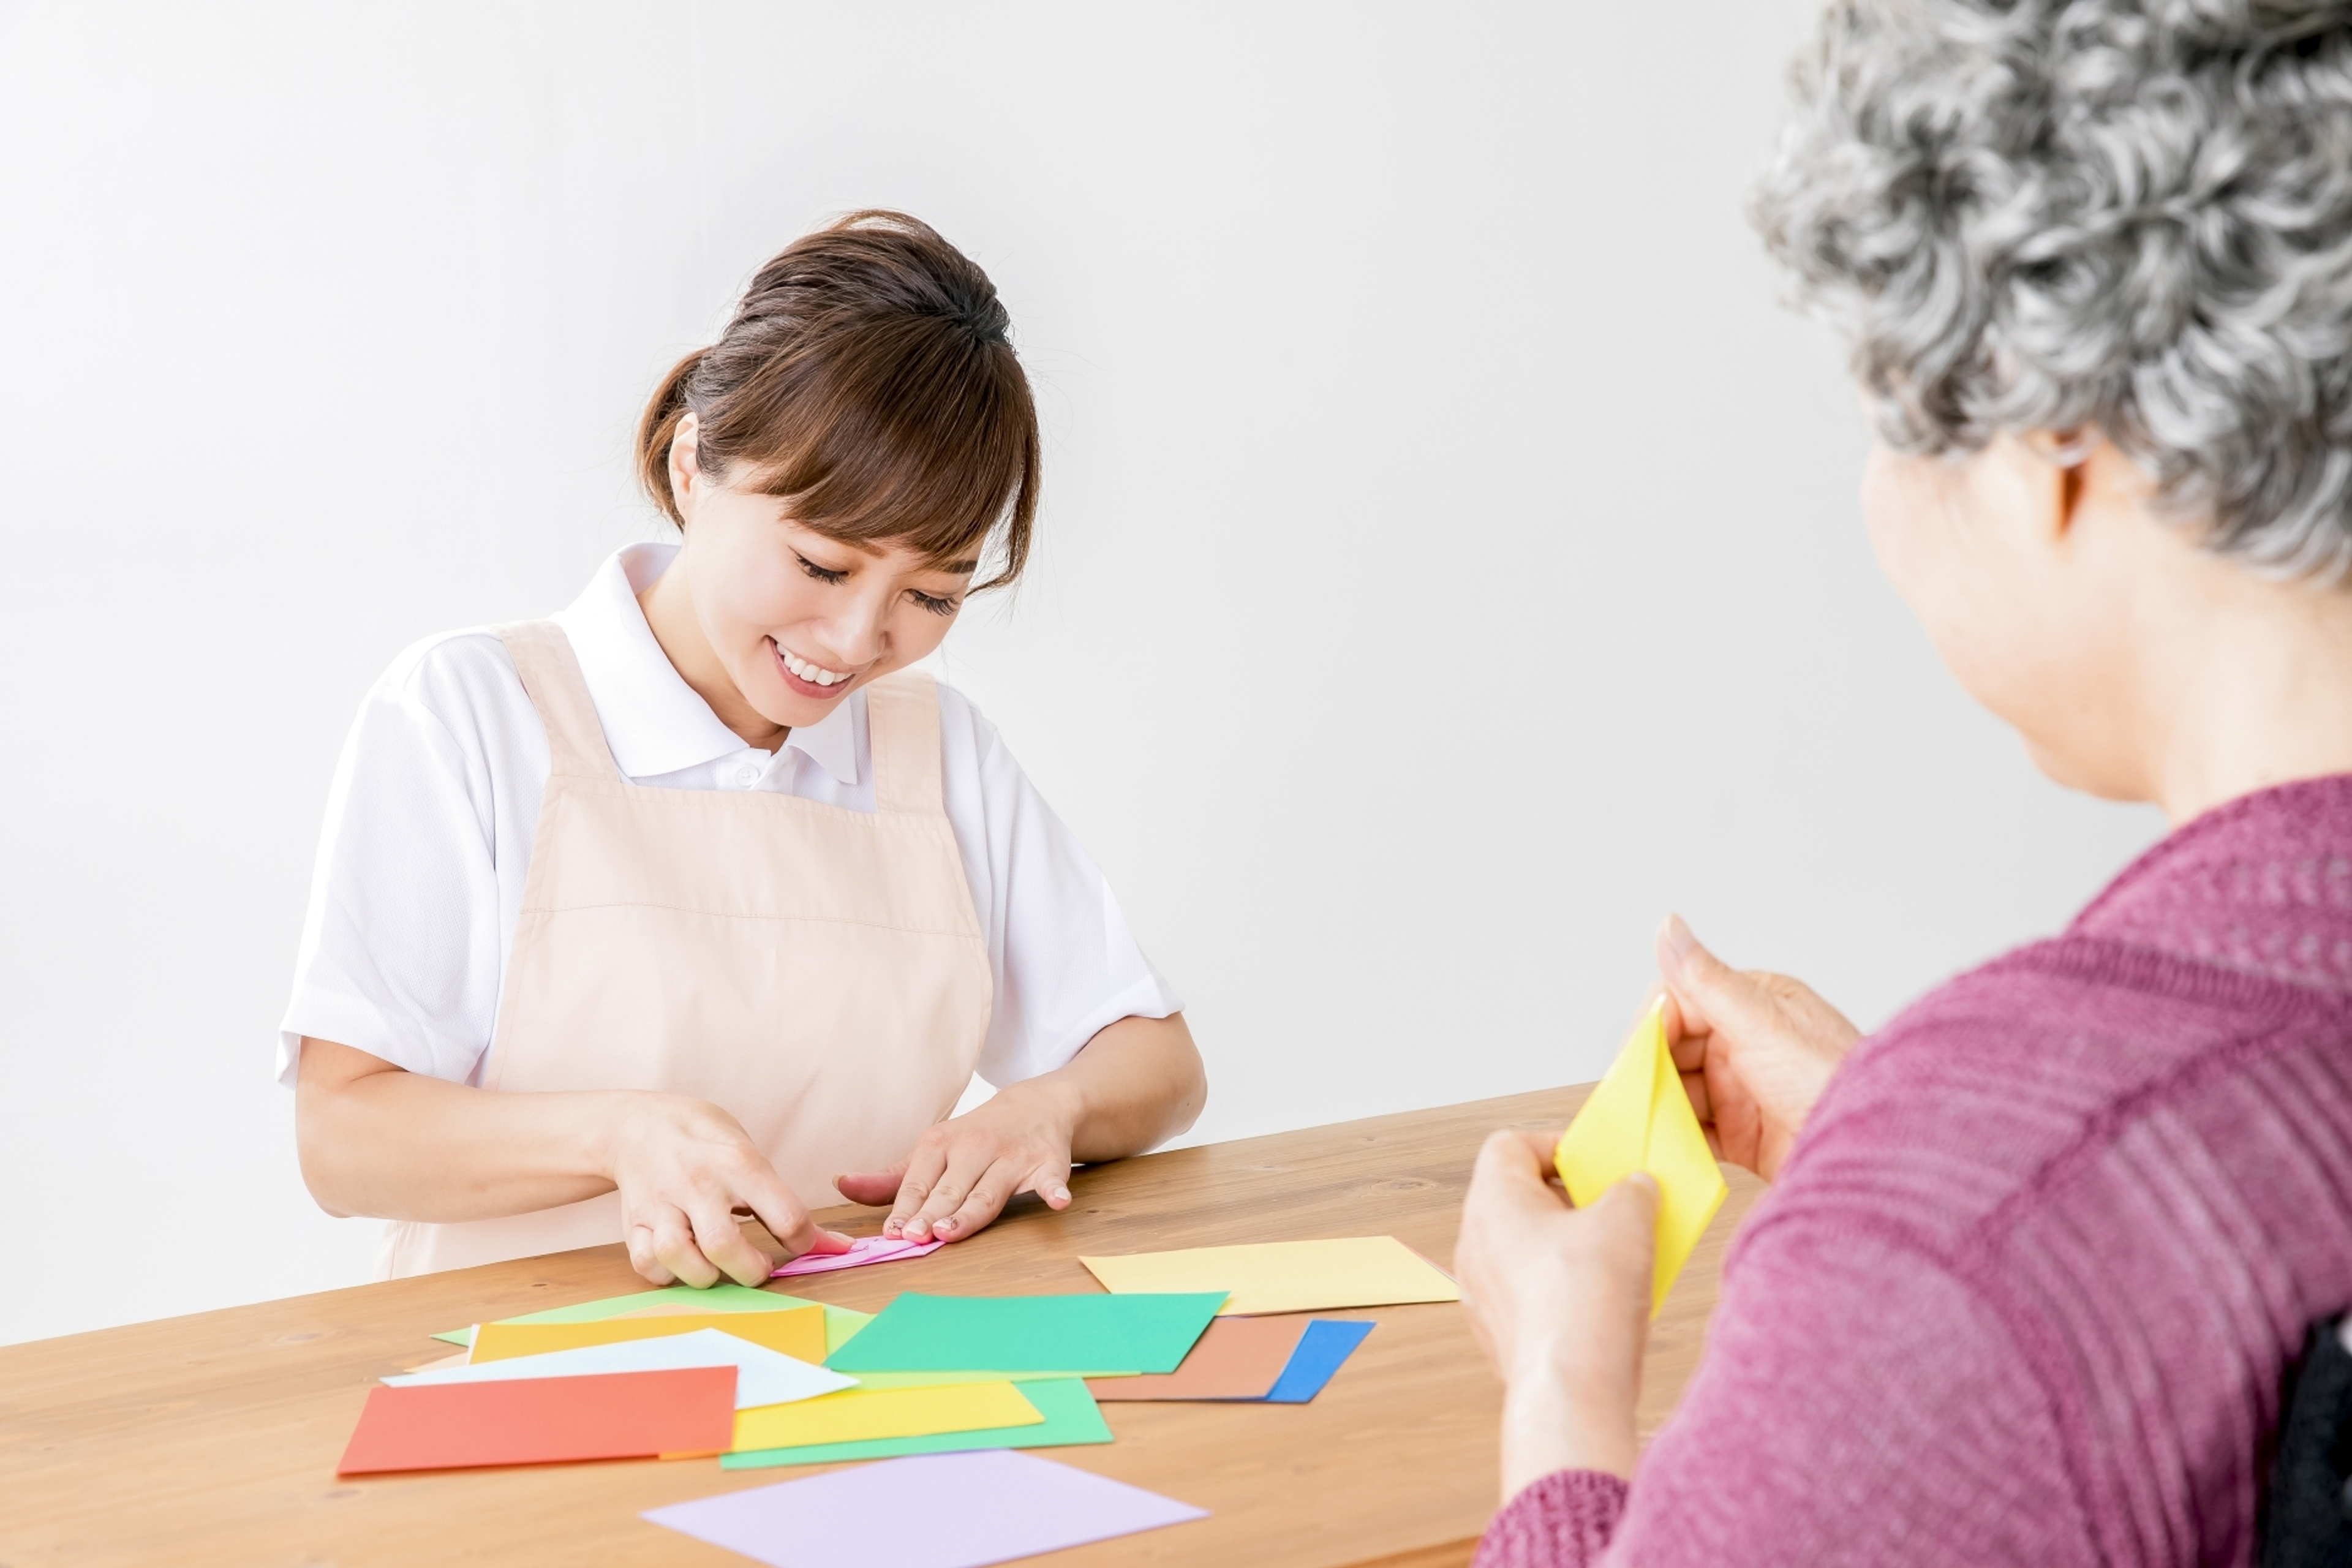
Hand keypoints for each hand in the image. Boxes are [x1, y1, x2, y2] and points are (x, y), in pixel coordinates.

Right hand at [607, 1094, 850, 1286]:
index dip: (804, 1240)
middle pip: (724, 1245)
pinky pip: (647, 1263)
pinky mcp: (634, 1222)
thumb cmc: (705, 1142)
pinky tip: (684, 1263)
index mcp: (738, 1162)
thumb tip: (831, 1245)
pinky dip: (667, 1273)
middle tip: (759, 1267)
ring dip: (705, 1274)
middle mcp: (698, 1183)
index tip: (800, 1243)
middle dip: (751, 1271)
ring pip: (678, 1255)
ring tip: (719, 1267)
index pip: (785, 1214)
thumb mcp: (748, 1153)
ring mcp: (662, 1204)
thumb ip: (781, 1200)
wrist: (637, 1125)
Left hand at [836, 1079, 1080, 1242]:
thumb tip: (842, 1185)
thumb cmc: (974, 1139)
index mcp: (941, 1144)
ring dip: (970, 1211)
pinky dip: (1053, 1190)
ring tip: (951, 1230)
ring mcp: (1012, 1157)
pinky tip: (1057, 1201)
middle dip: (932, 1214)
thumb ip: (890, 1178)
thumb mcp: (931, 1151)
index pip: (919, 1182)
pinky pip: (1050, 1180)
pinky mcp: (1047, 1164)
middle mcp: (976, 1148)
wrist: (1036, 1105)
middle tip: (916, 1237)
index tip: (892, 1232)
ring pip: (988, 1191)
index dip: (905, 1208)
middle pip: (951, 1190)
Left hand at [1457, 1129, 1656, 1495]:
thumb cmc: (1587, 1296)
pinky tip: (1601, 1305)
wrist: (1571, 1389)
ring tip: (1616, 1260)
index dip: (1556, 1146)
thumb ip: (1632, 1190)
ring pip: (1525, 1251)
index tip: (1596, 1166)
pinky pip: (1529, 1295)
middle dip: (1571, 1202)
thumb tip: (1635, 1188)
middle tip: (1614, 1211)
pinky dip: (1561, 1291)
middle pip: (1519, 1199)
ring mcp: (1480, 1293)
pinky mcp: (1496, 1335)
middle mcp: (1473, 1244)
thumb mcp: (1627, 1218)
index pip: (1510, 1145)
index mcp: (1492, 1201)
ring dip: (1568, 1249)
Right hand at [1657, 914, 1859, 1181]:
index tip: (1634, 1057)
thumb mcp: (1760, 1023)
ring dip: (1661, 1108)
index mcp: (1753, 1005)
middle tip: (1631, 1098)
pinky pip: (1699, 1133)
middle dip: (1650, 1071)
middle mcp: (1748, 1044)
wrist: (1876, 1152)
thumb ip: (1706, 979)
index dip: (1652, 1028)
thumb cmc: (1831, 1080)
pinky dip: (1679, 1141)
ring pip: (1683, 1093)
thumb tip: (1669, 925)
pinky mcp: (1748, 1136)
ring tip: (1645, 1127)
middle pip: (1675, 1050)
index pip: (1682, 1002)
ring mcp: (1746, 1091)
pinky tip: (1666, 1148)